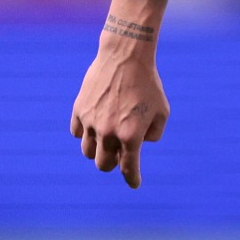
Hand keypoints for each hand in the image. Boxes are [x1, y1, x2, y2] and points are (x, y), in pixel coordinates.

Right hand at [71, 41, 168, 187]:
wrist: (125, 56)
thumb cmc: (148, 84)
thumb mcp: (162, 111)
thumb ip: (153, 134)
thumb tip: (139, 144)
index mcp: (131, 135)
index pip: (128, 168)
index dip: (132, 179)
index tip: (134, 184)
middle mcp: (108, 132)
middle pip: (103, 165)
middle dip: (112, 164)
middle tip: (119, 156)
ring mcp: (91, 121)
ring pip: (87, 152)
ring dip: (97, 150)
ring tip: (106, 139)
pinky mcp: (79, 109)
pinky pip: (77, 133)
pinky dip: (84, 133)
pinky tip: (93, 126)